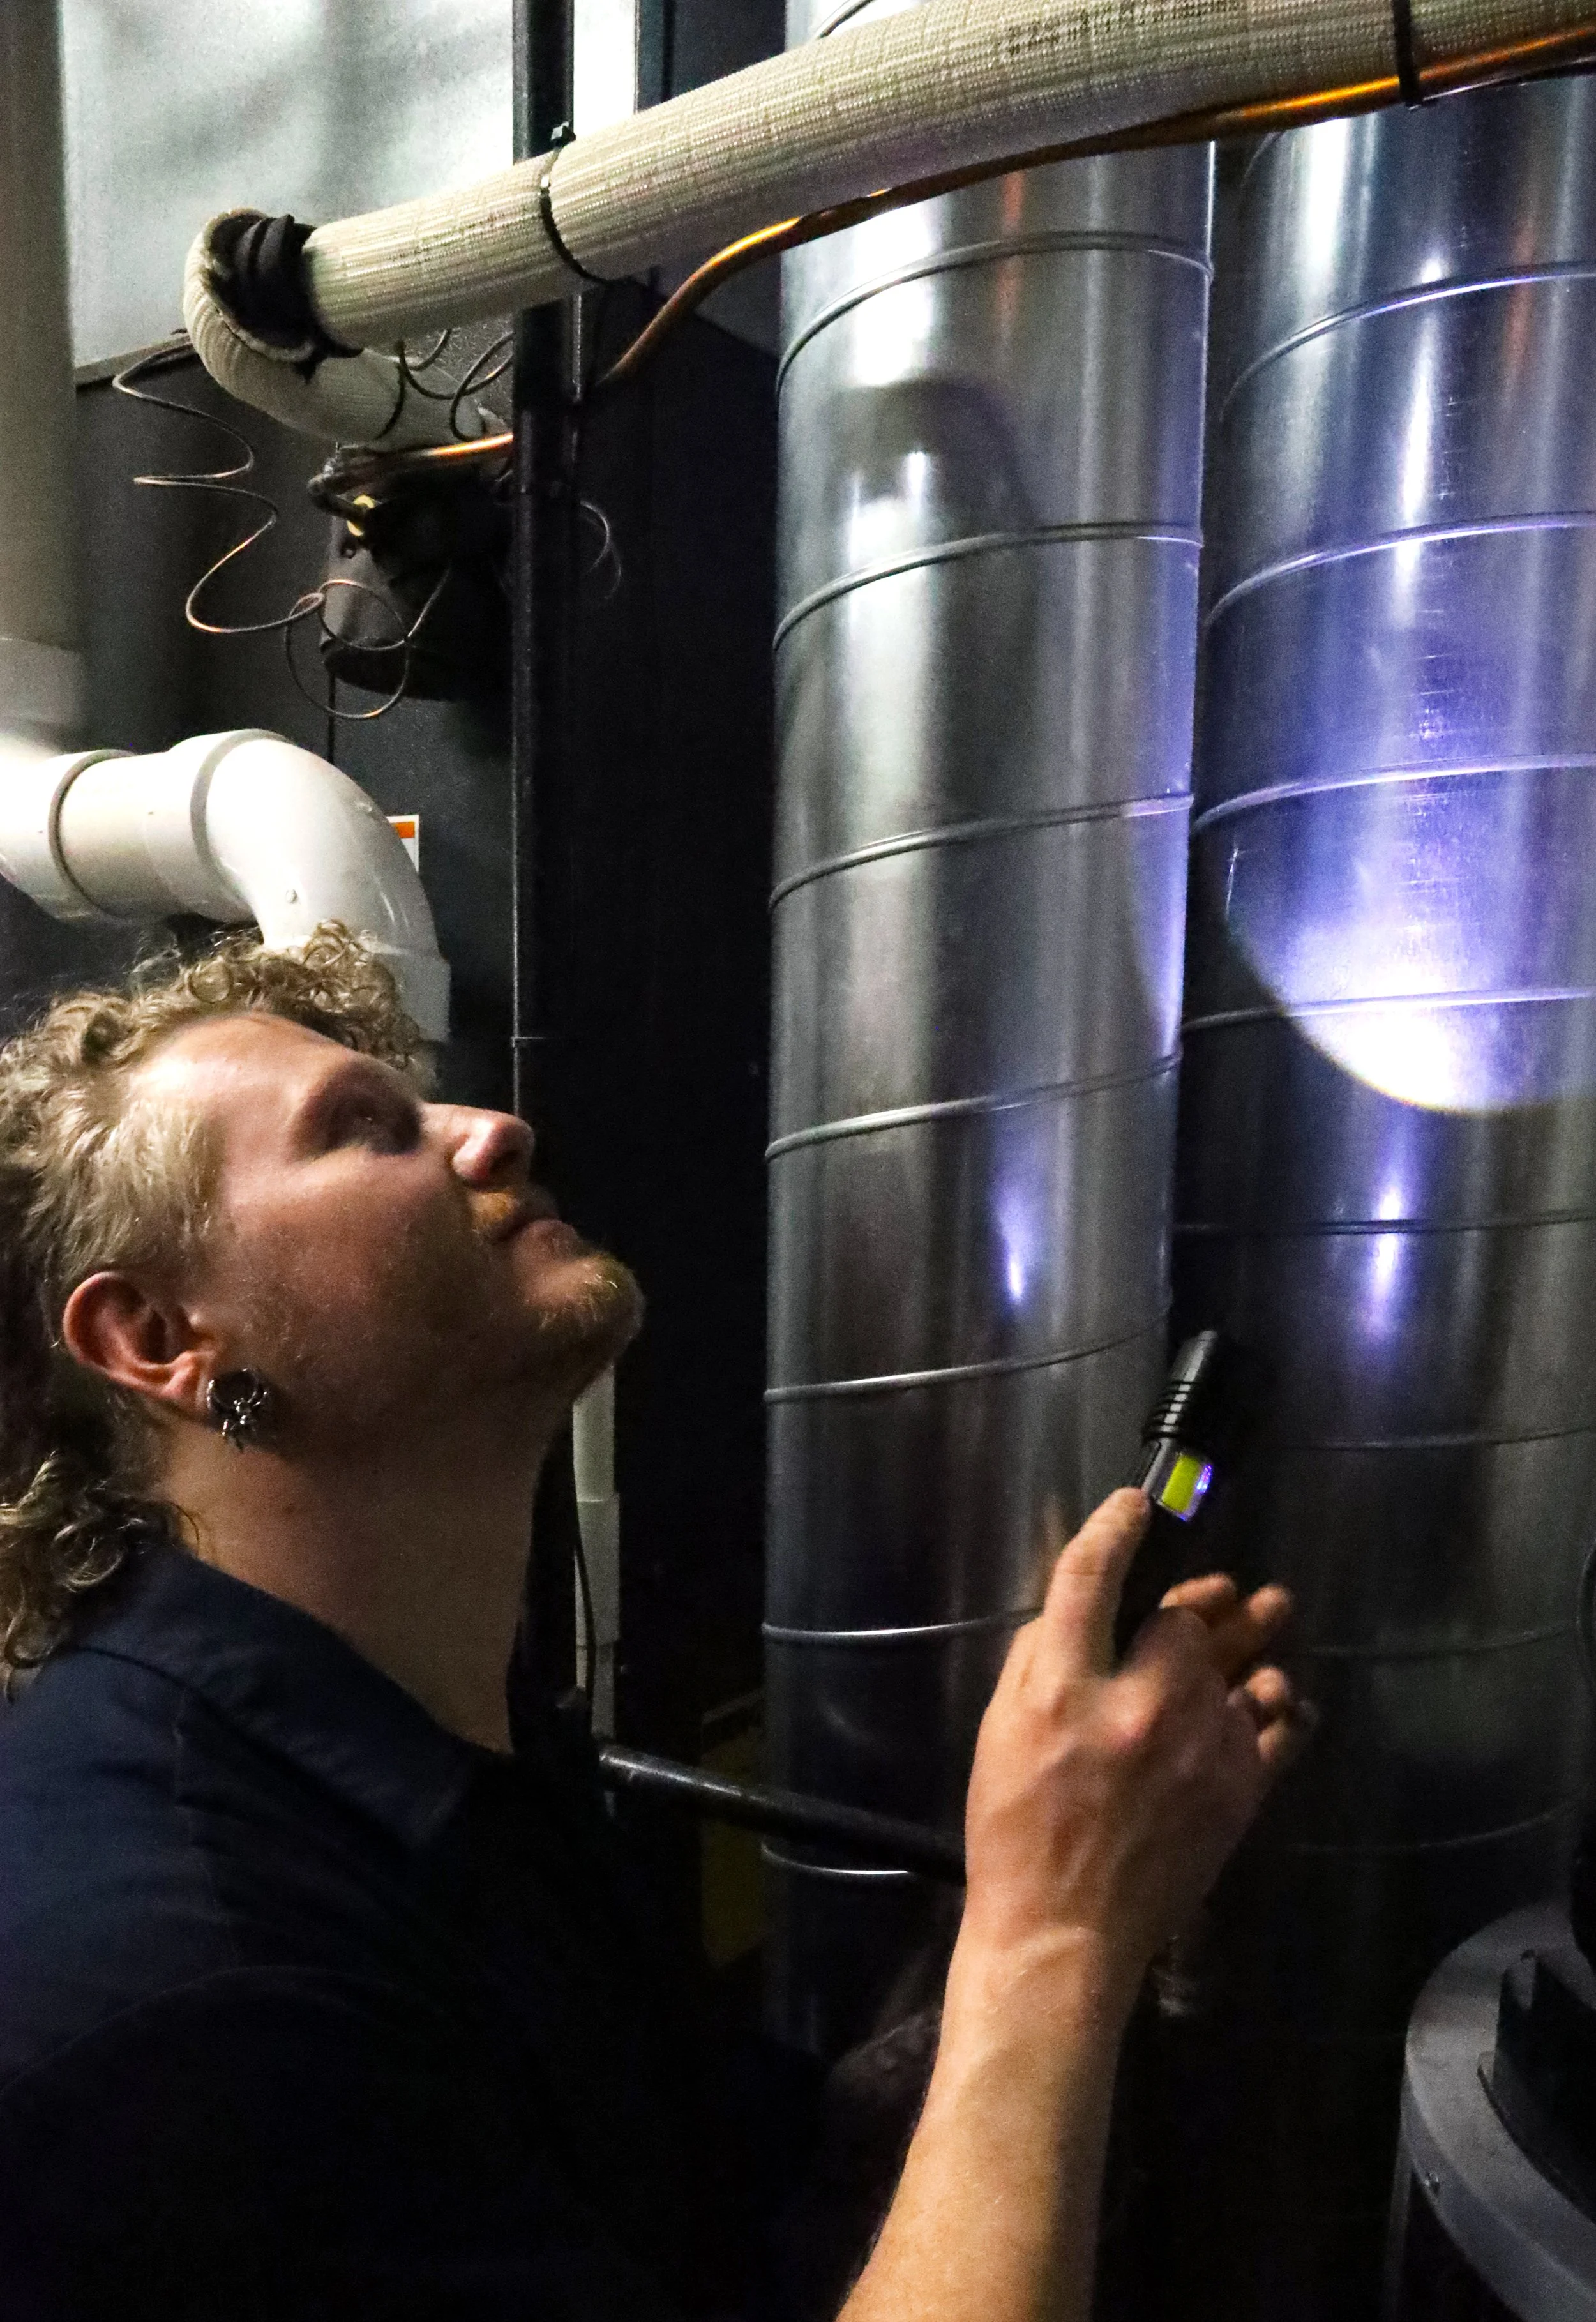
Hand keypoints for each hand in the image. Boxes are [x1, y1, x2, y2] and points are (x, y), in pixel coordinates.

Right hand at [960, 1489, 1304, 2011]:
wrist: (1064, 1935)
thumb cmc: (1016, 1828)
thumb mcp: (998, 1730)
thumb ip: (1041, 1659)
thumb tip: (1086, 1608)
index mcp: (1065, 1689)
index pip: (1094, 1579)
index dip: (1116, 1528)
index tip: (1136, 1506)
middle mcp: (1140, 1707)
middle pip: (1187, 1618)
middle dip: (1202, 1597)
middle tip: (1222, 1590)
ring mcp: (1199, 1749)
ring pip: (1244, 1667)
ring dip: (1254, 1639)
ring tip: (1270, 1614)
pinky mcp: (1237, 1791)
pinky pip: (1279, 1728)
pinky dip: (1282, 1705)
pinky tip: (1281, 1694)